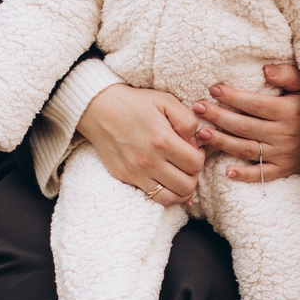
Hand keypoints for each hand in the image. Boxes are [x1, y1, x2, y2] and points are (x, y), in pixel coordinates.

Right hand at [77, 84, 204, 205]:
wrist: (99, 108)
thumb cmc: (135, 103)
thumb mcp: (166, 101)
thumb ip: (187, 121)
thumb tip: (195, 144)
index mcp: (162, 141)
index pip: (195, 164)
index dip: (200, 157)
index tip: (194, 149)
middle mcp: (149, 161)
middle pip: (186, 186)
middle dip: (194, 176)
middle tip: (188, 164)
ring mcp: (135, 173)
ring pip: (170, 199)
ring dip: (180, 191)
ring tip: (180, 176)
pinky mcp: (124, 178)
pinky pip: (151, 197)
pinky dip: (163, 193)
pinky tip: (165, 181)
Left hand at [195, 63, 299, 182]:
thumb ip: (288, 75)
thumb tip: (265, 69)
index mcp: (288, 112)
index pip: (253, 104)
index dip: (232, 97)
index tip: (213, 89)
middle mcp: (284, 134)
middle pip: (243, 126)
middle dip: (217, 116)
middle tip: (197, 107)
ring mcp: (283, 154)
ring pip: (246, 149)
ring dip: (221, 142)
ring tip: (201, 134)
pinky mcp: (285, 169)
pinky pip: (262, 174)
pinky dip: (244, 175)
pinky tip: (226, 171)